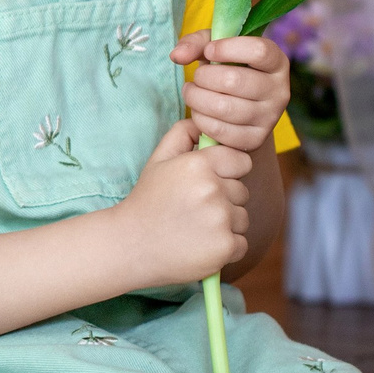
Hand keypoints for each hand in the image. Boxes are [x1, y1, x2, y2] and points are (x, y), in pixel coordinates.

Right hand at [119, 119, 247, 282]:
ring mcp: (220, 220)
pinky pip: (242, 244)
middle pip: (242, 191)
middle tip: (195, 209)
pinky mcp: (225, 248)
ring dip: (226, 224)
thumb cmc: (147, 201)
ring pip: (242, 218)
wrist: (131, 246)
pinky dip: (226, 248)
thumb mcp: (158, 160)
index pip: (242, 161)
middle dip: (225, 200)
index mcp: (198, 165)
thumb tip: (205, 123)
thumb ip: (182, 134)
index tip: (210, 183)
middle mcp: (212, 190)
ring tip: (195, 228)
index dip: (228, 172)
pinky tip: (201, 246)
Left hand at [171, 31, 290, 151]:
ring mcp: (270, 118)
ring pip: (224, 107)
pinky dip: (201, 120)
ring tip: (192, 92)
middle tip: (196, 77)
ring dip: (197, 98)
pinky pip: (220, 130)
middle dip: (203, 77)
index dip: (227, 48)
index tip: (209, 51)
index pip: (259, 51)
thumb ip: (196, 43)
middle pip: (234, 80)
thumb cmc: (228, 68)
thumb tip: (178, 56)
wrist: (241, 105)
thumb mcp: (216, 47)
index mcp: (277, 62)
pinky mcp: (256, 140)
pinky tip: (199, 111)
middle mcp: (280, 91)